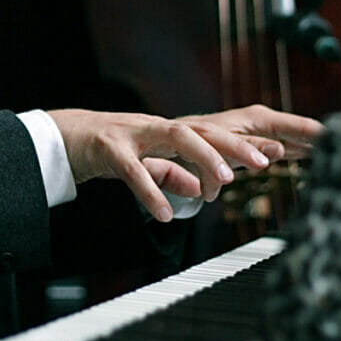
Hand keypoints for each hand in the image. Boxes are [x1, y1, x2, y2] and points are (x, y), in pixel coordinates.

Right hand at [47, 105, 321, 223]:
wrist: (63, 137)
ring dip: (202, 156)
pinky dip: (150, 190)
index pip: (212, 133)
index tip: (277, 154)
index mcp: (167, 131)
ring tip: (225, 180)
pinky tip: (165, 213)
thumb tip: (198, 187)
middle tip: (266, 162)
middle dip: (235, 144)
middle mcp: (155, 127)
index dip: (243, 142)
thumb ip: (171, 172)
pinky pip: (133, 169)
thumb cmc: (110, 150)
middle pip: (202, 129)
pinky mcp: (109, 148)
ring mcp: (133, 133)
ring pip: (175, 137)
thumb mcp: (145, 163)